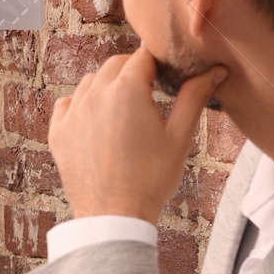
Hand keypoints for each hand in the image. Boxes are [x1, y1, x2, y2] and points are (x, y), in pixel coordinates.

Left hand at [47, 46, 224, 223]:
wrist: (114, 216)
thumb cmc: (151, 178)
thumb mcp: (179, 137)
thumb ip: (194, 97)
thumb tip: (215, 71)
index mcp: (126, 90)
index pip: (143, 56)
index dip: (158, 62)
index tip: (167, 74)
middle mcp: (94, 94)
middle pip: (115, 65)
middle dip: (134, 71)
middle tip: (151, 92)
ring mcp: (72, 112)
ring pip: (90, 82)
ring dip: (108, 87)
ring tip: (126, 111)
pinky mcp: (58, 131)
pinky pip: (67, 103)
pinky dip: (82, 105)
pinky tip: (98, 121)